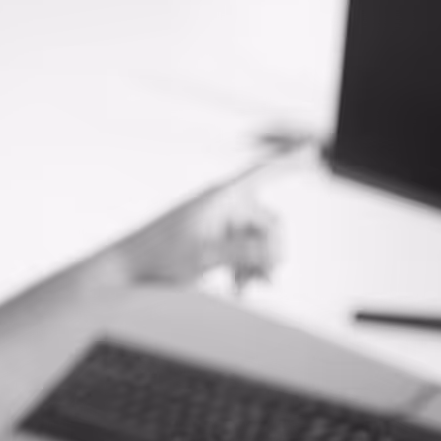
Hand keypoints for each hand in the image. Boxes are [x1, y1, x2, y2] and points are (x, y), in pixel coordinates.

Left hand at [108, 168, 279, 289]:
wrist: (125, 267)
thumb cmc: (158, 257)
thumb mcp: (205, 257)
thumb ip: (243, 253)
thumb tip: (275, 252)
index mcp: (221, 198)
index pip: (264, 172)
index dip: (290, 162)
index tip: (315, 151)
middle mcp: (221, 204)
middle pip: (267, 221)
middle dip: (270, 252)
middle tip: (267, 281)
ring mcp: (216, 221)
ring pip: (254, 240)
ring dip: (255, 264)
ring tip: (245, 288)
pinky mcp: (209, 237)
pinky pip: (239, 248)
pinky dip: (242, 266)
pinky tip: (237, 287)